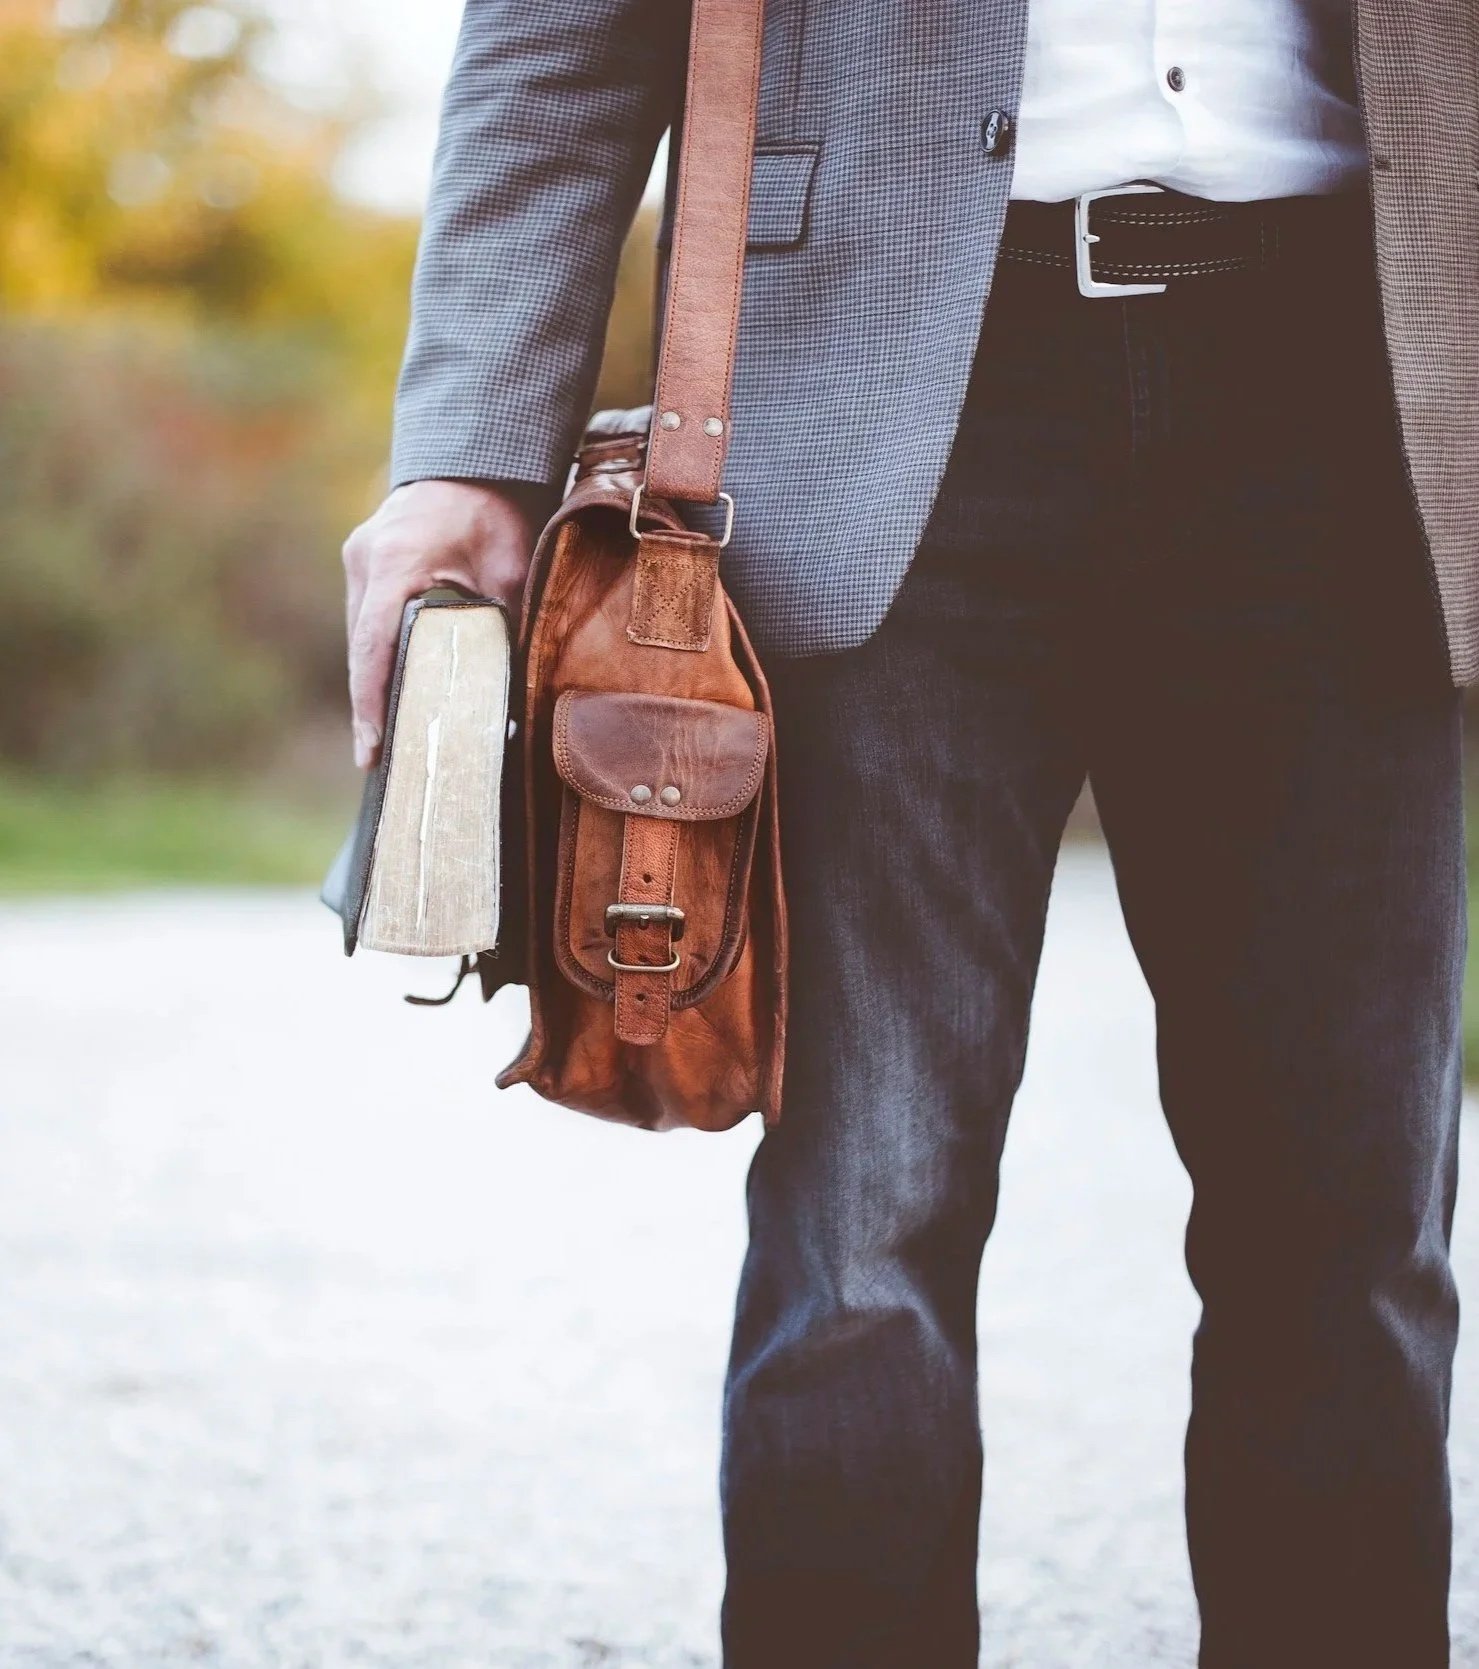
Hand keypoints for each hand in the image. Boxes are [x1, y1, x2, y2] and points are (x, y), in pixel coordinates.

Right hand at [341, 478, 548, 767]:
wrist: (474, 460)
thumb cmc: (496, 510)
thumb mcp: (511, 567)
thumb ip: (506, 623)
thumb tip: (516, 688)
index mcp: (395, 561)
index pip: (373, 645)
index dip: (369, 702)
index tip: (370, 749)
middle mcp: (365, 560)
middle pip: (362, 648)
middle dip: (371, 704)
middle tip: (384, 760)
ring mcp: (359, 559)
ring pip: (362, 635)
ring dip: (375, 680)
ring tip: (388, 738)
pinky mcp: (364, 561)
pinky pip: (368, 619)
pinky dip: (381, 654)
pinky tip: (396, 689)